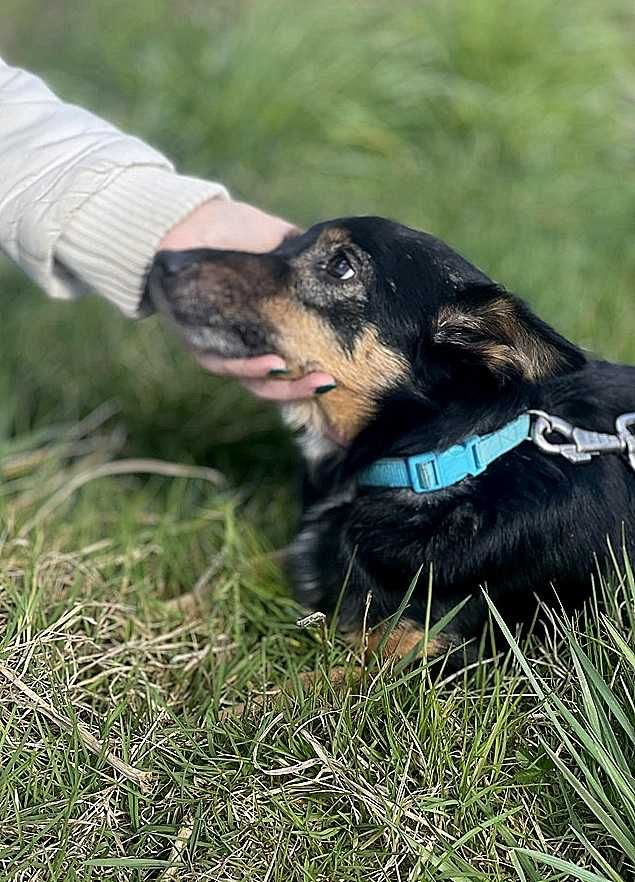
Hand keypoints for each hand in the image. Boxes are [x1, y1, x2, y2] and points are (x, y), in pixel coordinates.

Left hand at [159, 200, 335, 399]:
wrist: (188, 218)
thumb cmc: (234, 230)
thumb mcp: (281, 242)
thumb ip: (306, 261)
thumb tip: (346, 267)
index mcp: (263, 328)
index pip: (291, 363)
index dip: (311, 375)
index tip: (338, 376)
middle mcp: (240, 344)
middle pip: (273, 382)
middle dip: (301, 388)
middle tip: (329, 383)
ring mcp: (217, 345)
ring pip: (250, 379)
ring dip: (278, 383)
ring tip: (302, 377)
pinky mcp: (193, 339)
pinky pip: (222, 363)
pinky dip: (248, 366)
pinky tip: (274, 364)